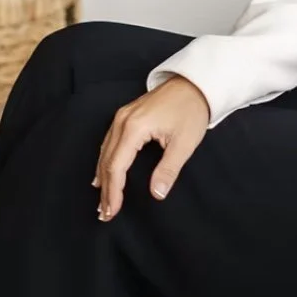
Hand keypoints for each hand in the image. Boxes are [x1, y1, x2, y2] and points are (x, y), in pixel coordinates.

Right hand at [91, 75, 210, 219]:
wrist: (194, 83)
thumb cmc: (191, 111)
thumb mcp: (184, 143)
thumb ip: (169, 169)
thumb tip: (157, 194)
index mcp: (134, 128)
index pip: (117, 166)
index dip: (113, 191)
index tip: (112, 212)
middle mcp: (122, 121)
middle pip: (107, 161)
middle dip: (106, 189)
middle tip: (104, 213)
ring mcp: (122, 116)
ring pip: (105, 152)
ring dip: (103, 177)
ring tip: (102, 200)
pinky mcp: (125, 115)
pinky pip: (109, 142)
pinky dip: (105, 161)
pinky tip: (103, 173)